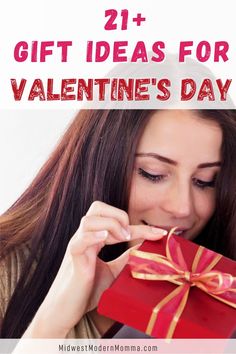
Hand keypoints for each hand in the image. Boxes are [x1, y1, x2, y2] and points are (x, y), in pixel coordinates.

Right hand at [25, 201, 166, 337]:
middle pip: (97, 207)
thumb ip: (127, 259)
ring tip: (121, 239)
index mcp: (95, 238)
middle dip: (118, 215)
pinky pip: (80, 241)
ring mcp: (78, 246)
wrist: (66, 311)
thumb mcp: (114, 272)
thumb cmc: (87, 290)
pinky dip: (93, 236)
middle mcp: (85, 238)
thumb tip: (147, 249)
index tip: (160, 234)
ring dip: (110, 224)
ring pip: (88, 220)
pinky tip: (105, 237)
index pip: (117, 222)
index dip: (141, 226)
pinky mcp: (73, 260)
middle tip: (129, 236)